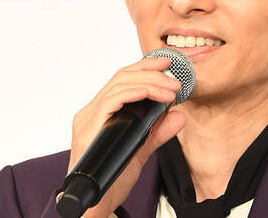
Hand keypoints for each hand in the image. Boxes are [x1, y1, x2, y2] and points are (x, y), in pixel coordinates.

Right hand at [68, 57, 185, 217]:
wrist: (96, 205)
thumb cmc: (114, 178)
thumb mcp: (142, 150)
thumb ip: (158, 132)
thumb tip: (179, 116)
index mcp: (102, 112)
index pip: (123, 79)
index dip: (145, 66)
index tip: (167, 63)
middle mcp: (92, 111)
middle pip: (122, 76)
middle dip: (152, 73)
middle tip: (176, 81)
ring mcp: (88, 119)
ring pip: (118, 84)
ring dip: (150, 83)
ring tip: (171, 91)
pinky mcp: (88, 129)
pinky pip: (110, 101)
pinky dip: (133, 93)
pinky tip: (150, 94)